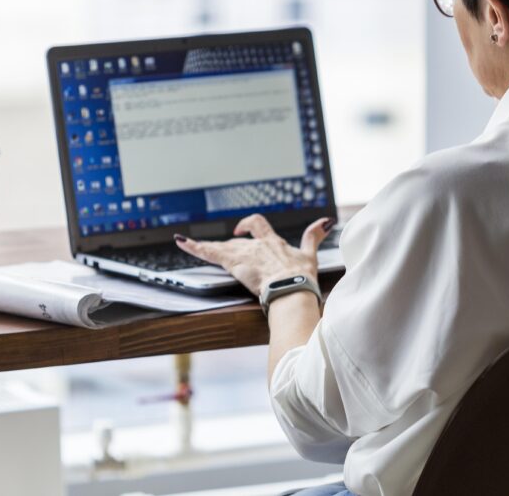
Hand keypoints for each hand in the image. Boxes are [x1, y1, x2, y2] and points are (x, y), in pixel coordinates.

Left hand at [174, 214, 334, 295]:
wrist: (291, 289)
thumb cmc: (301, 278)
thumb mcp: (310, 256)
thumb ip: (314, 236)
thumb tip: (326, 221)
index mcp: (274, 243)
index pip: (259, 226)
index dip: (249, 226)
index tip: (241, 231)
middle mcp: (257, 245)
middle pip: (238, 240)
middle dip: (230, 242)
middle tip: (225, 247)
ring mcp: (244, 254)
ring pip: (221, 247)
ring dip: (206, 247)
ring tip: (188, 244)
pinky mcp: (233, 263)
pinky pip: (209, 252)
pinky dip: (194, 246)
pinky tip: (181, 241)